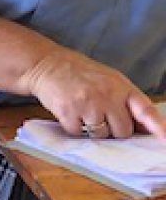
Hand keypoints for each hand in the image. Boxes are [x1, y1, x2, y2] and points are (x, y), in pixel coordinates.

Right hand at [22, 48, 165, 139]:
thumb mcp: (109, 79)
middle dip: (114, 129)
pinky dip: (74, 127)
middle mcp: (107, 96)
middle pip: (122, 131)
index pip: (145, 111)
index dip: (159, 128)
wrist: (46, 64)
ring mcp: (87, 105)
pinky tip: (70, 113)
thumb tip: (146, 128)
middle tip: (101, 115)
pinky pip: (78, 134)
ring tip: (83, 111)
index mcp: (121, 87)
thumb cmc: (80, 72)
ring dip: (93, 129)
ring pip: (101, 135)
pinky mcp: (68, 113)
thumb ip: (127, 101)